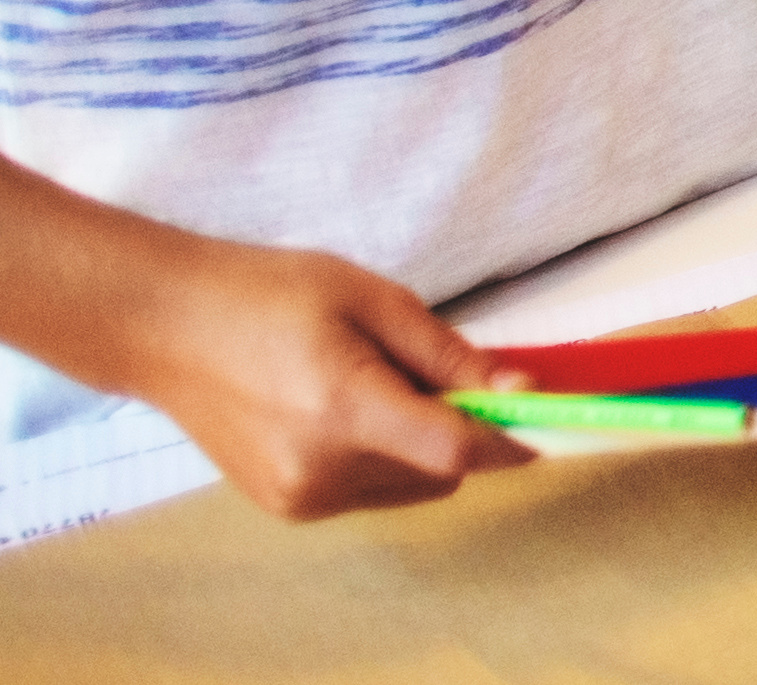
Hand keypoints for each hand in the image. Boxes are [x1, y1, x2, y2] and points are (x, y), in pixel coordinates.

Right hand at [58, 230, 528, 519]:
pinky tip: (338, 409)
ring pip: (412, 485)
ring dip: (420, 445)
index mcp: (342, 412)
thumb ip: (449, 354)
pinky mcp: (286, 507)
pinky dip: (381, 457)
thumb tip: (520, 390)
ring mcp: (299, 498)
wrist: (162, 325)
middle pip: (441, 470)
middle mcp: (320, 471)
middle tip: (431, 370)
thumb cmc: (266, 294)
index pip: (457, 452)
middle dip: (461, 426)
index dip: (512, 435)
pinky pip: (372, 491)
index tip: (548, 411)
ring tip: (369, 383)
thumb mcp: (371, 300)